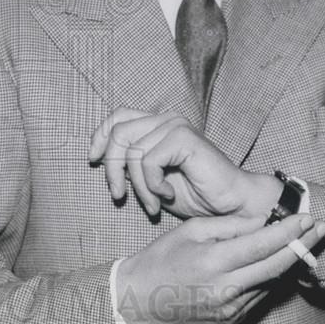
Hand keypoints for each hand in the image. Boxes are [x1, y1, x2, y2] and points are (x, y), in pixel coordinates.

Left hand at [90, 108, 280, 219]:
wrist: (233, 206)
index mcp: (158, 125)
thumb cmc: (197, 195)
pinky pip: (148, 161)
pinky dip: (152, 185)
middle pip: (118, 133)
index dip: (99, 136)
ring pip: (132, 153)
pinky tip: (168, 195)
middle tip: (118, 195)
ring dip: (139, 187)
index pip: (118, 117)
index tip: (92, 160)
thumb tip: (102, 160)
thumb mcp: (152, 180)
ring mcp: (175, 126)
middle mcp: (166, 119)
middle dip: (111, 168)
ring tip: (153, 204)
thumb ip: (132, 166)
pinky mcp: (183, 138)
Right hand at [116, 213, 324, 323]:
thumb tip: (262, 220)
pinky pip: (259, 295)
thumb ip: (229, 226)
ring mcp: (231, 307)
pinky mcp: (232, 320)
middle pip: (276, 266)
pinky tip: (274, 262)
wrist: (141, 299)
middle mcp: (226, 288)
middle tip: (321, 229)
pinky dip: (269, 277)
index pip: (261, 245)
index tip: (308, 217)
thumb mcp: (191, 230)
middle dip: (301, 245)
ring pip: (271, 282)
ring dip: (289, 261)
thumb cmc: (162, 257)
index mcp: (213, 261)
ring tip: (303, 241)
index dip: (288, 231)